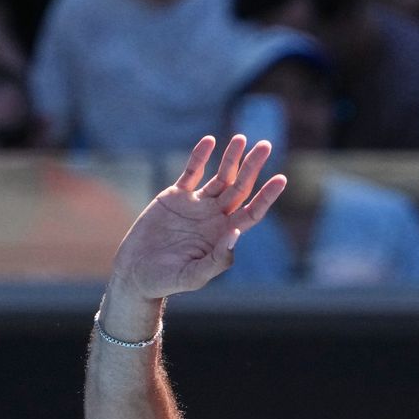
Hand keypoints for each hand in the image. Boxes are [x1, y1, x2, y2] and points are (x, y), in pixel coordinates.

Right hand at [110, 135, 285, 300]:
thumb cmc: (167, 281)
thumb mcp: (195, 276)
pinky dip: (200, 157)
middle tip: (266, 145)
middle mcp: (214, 217)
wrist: (136, 273)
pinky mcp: (175, 197)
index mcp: (224, 234)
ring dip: (231, 158)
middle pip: (240, 187)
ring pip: (220, 177)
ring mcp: (196, 205)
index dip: (267, 196)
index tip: (281, 179)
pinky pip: (191, 172)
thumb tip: (236, 233)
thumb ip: (218, 259)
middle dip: (253, 167)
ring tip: (242, 138)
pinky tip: (209, 141)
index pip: (252, 211)